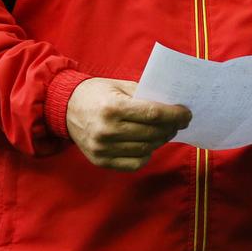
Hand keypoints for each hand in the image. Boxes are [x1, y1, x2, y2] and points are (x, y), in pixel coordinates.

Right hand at [66, 77, 191, 170]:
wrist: (65, 107)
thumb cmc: (97, 93)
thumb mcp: (119, 86)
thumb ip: (144, 95)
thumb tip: (171, 105)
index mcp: (113, 107)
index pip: (153, 114)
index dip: (174, 115)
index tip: (187, 114)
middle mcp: (107, 130)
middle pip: (152, 133)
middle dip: (171, 128)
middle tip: (179, 123)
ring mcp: (103, 148)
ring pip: (145, 149)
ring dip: (161, 141)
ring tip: (166, 132)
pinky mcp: (100, 161)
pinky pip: (133, 164)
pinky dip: (146, 155)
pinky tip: (149, 145)